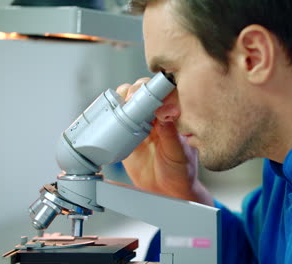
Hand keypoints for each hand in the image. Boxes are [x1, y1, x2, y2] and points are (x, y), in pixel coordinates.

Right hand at [116, 78, 213, 205]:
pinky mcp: (126, 138)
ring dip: (122, 100)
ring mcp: (140, 126)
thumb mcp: (178, 153)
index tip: (147, 93)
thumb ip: (171, 135)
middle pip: (142, 94)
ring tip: (121, 107)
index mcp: (172, 118)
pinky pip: (117, 122)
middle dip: (135, 91)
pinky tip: (110, 117)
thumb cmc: (181, 172)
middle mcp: (155, 118)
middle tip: (131, 99)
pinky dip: (111, 116)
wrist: (168, 192)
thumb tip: (165, 114)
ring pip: (128, 104)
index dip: (154, 89)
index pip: (163, 94)